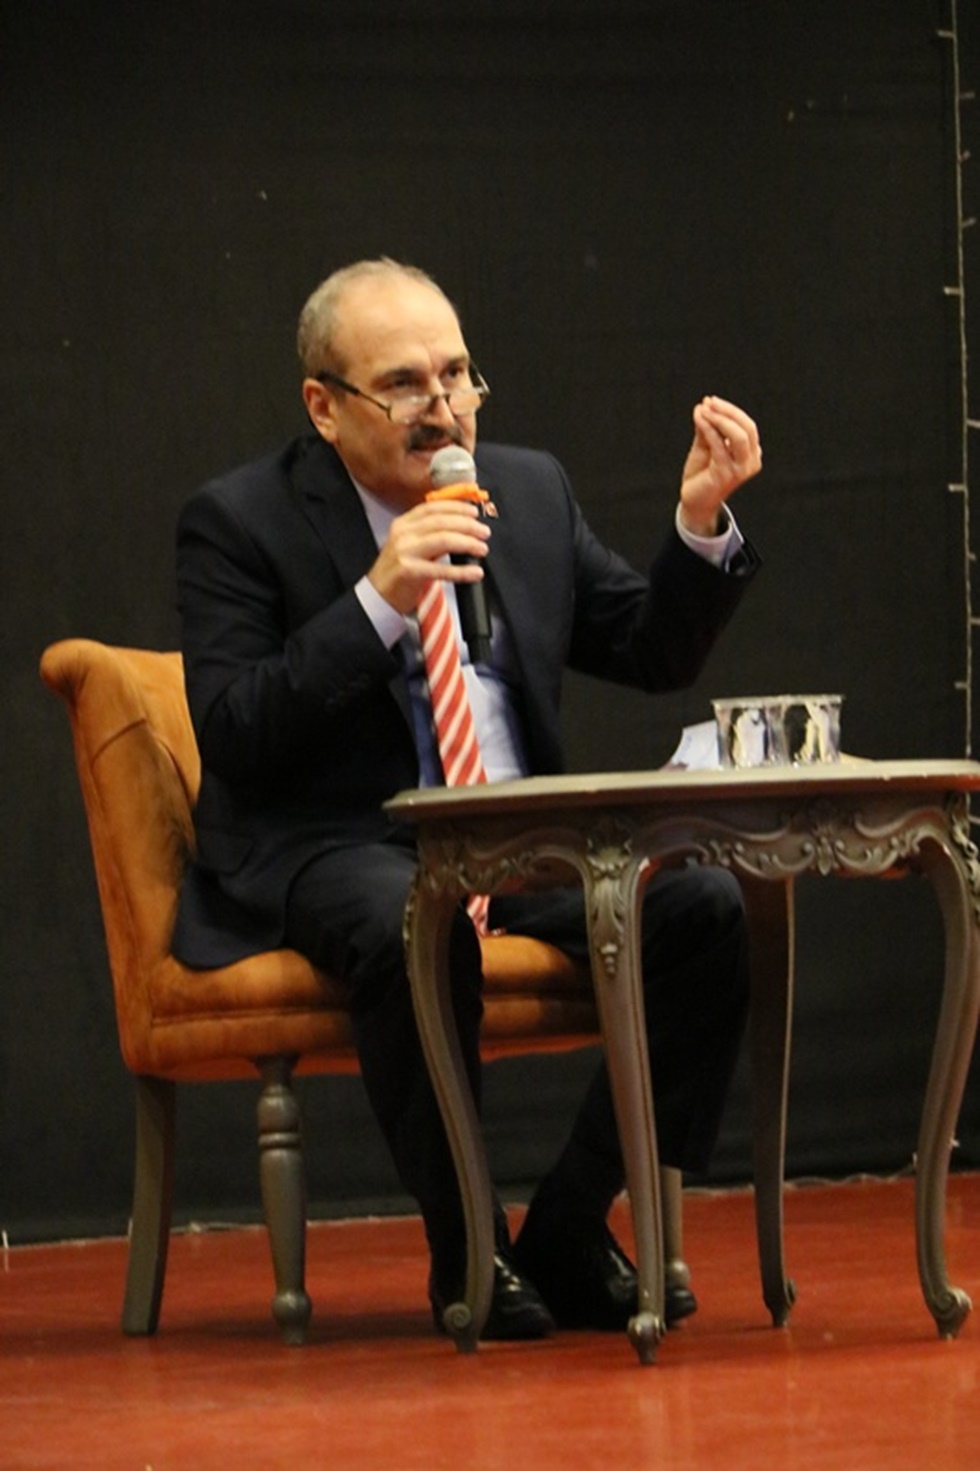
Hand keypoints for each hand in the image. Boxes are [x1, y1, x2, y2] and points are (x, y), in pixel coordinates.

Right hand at [366, 499, 490, 614]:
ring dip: (467, 543)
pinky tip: (474, 573)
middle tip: (484, 532)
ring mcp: (404, 552)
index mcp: (403, 524)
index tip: (474, 512)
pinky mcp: (408, 571)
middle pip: (442, 522)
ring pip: (443, 540)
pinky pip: (441, 569)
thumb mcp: (410, 545)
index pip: (433, 508)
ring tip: (481, 549)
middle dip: (468, 525)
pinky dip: (461, 571)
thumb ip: (431, 534)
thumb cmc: (398, 572)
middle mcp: (403, 534)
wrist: (378, 596)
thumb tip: (462, 527)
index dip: (456, 507)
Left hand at [678, 396, 762, 536]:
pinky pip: (719, 445)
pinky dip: (708, 428)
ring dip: (719, 418)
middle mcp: (751, 462)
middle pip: (747, 428)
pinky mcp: (725, 474)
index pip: (747, 426)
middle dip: (727, 411)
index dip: (731, 411)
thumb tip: (704, 406)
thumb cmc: (702, 474)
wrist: (694, 501)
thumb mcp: (706, 446)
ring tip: (703, 409)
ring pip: (738, 436)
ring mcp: (740, 470)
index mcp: (751, 453)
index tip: (711, 401)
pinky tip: (699, 418)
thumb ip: (708, 428)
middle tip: (709, 402)